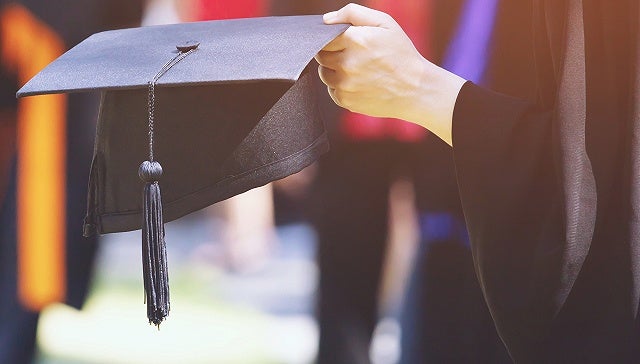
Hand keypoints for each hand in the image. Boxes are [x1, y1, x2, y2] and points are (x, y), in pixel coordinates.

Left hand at [316, 3, 465, 145]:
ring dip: (334, 70)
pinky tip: (359, 83)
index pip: (324, 37)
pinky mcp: (345, 100)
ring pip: (324, 74)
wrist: (416, 89)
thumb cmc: (401, 53)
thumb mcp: (385, 23)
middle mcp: (347, 63)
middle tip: (352, 55)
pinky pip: (332, 90)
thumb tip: (326, 20)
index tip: (343, 41)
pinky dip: (341, 86)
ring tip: (356, 69)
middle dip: (332, 53)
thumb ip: (353, 13)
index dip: (332, 38)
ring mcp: (345, 84)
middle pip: (321, 55)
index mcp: (355, 40)